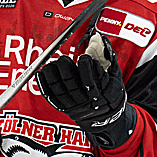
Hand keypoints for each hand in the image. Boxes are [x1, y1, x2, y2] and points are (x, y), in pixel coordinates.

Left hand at [36, 33, 135, 148]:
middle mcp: (87, 103)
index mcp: (103, 94)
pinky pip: (51, 97)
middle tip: (63, 59)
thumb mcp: (116, 77)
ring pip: (60, 91)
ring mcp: (74, 107)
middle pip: (73, 85)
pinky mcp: (64, 109)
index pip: (93, 80)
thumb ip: (110, 58)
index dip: (86, 67)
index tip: (84, 57)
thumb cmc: (111, 93)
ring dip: (53, 75)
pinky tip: (40, 73)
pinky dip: (44, 84)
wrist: (106, 118)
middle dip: (66, 69)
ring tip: (51, 64)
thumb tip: (100, 38)